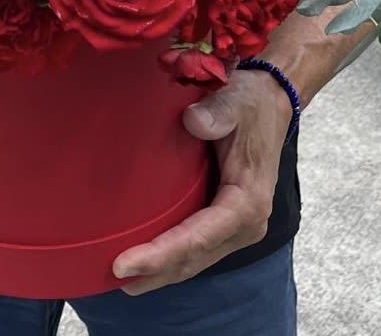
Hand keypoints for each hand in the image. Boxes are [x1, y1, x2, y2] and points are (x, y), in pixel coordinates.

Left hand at [112, 69, 291, 294]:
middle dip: (154, 271)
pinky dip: (169, 259)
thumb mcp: (237, 101)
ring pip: (194, 259)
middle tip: (111, 276)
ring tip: (121, 280)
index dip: (161, 253)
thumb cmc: (251, 104)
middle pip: (194, 257)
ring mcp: (235, 226)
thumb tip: (192, 121)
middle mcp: (245, 223)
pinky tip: (143, 263)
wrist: (269, 103)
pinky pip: (194, 247)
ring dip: (160, 272)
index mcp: (247, 201)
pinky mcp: (224, 221)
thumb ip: (217, 112)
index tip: (124, 263)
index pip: (198, 236)